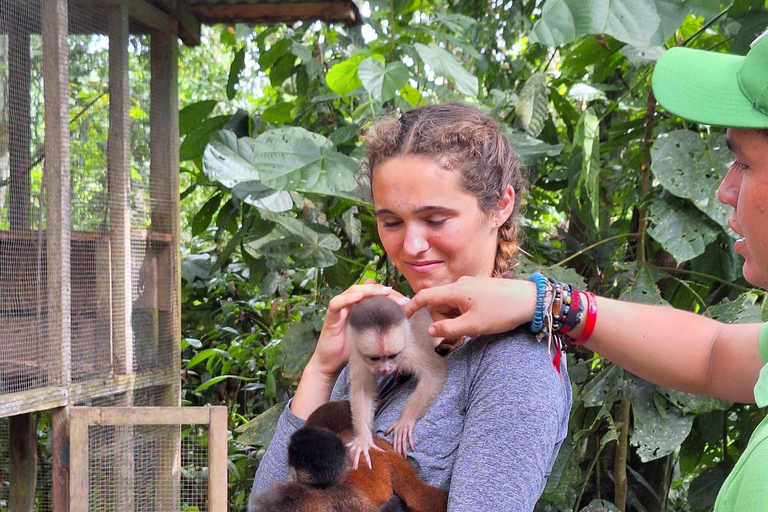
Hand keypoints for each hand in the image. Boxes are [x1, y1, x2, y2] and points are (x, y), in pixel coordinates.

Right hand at [307, 280, 407, 378]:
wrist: (331, 364)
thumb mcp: (371, 335)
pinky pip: (336, 303)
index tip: (405, 301)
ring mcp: (339, 309)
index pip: (374, 293)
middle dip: (384, 291)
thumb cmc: (351, 349)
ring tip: (385, 292)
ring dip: (370, 290)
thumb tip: (402, 320)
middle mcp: (349, 304)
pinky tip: (359, 297)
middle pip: (366, 289)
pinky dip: (347, 298)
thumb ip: (381, 325)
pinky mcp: (330, 317)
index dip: (390, 294)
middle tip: (400, 298)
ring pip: (353, 291)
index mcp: (359, 307)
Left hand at [347, 430, 384, 469]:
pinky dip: (380, 449)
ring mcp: (365, 446)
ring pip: (366, 455)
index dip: (354, 462)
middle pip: (357, 456)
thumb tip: (346, 445)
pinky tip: (384, 452)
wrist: (362, 429)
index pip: (354, 456)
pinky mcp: (371, 443)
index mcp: (356, 448)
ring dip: (368, 461)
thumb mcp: (354, 440)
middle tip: (355, 468)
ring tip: (370, 466)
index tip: (354, 468)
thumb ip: (350, 444)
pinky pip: (376, 447)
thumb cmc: (358, 436)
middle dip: (356, 462)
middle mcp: (360, 448)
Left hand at [385, 416, 416, 455]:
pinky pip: (410, 437)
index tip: (393, 455)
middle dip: (398, 451)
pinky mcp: (410, 429)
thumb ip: (389, 429)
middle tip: (398, 458)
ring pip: (404, 441)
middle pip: (398, 443)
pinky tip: (412, 449)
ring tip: (405, 456)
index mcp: (395, 431)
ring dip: (404, 449)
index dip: (394, 448)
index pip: (394, 441)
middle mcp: (399, 431)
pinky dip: (411, 443)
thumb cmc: (401, 420)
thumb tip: (384, 434)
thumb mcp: (394, 424)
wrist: (408, 414)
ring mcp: (404, 430)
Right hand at [402, 276, 536, 338]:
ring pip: (452, 305)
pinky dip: (465, 315)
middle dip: (443, 320)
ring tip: (473, 329)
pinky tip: (479, 323)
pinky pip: (463, 303)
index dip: (412, 306)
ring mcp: (471, 286)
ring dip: (456, 319)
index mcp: (455, 290)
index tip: (404, 316)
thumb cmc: (502, 312)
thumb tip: (430, 330)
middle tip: (459, 334)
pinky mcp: (480, 290)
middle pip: (439, 303)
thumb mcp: (473, 326)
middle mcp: (460, 285)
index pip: (425, 296)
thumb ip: (449, 329)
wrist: (530, 300)